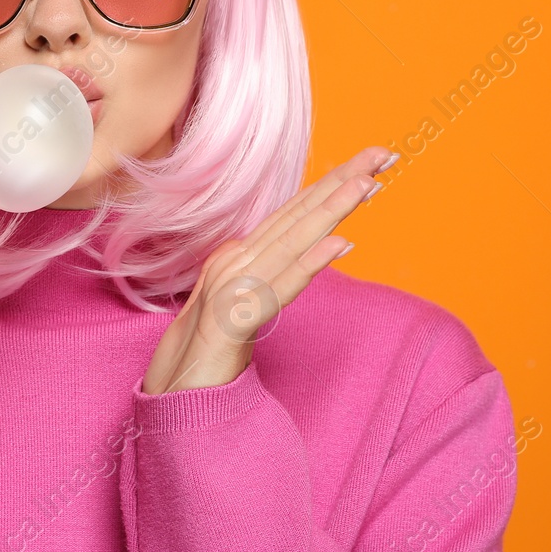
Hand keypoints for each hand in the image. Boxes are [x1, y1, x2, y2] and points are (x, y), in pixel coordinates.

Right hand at [141, 146, 393, 394]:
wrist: (167, 398)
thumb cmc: (202, 357)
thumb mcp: (240, 309)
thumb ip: (268, 276)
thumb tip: (315, 247)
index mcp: (239, 259)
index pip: (292, 215)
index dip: (330, 186)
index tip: (371, 164)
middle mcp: (235, 265)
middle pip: (295, 217)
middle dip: (340, 182)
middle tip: (383, 153)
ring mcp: (231, 291)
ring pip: (289, 244)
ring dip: (329, 211)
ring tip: (367, 183)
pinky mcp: (229, 323)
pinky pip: (276, 290)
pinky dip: (309, 265)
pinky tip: (341, 244)